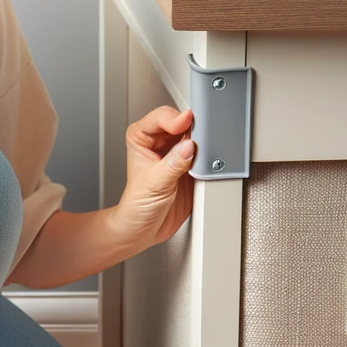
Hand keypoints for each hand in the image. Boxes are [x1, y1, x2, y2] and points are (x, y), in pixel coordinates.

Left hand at [114, 107, 195, 249]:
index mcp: (141, 137)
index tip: (187, 123)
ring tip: (206, 151)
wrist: (145, 230)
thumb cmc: (137, 206)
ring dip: (203, 142)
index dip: (176, 119)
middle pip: (182, 123)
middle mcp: (159, 142)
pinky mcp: (191, 166)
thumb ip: (173, 164)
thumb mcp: (155, 183)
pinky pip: (205, 154)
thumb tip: (190, 147)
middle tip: (203, 137)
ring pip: (196, 136)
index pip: (161, 117)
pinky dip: (210, 156)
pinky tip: (209, 162)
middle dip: (194, 129)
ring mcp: (176, 153)